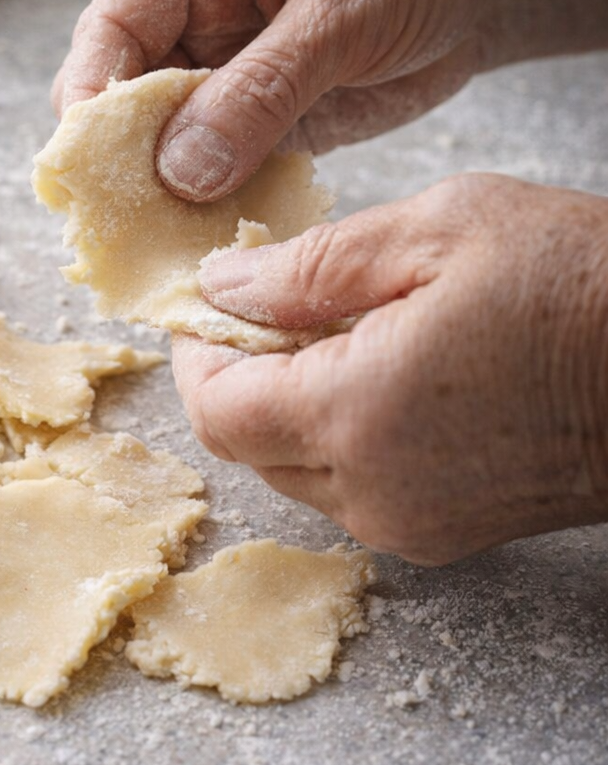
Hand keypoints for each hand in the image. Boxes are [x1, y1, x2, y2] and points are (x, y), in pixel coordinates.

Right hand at [53, 0, 607, 201]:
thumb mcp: (344, 10)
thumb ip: (261, 90)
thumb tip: (178, 171)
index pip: (110, 29)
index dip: (91, 100)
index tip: (89, 169)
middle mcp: (192, 12)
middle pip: (120, 95)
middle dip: (120, 159)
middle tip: (130, 223)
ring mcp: (221, 69)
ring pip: (160, 143)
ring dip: (163, 193)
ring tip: (170, 245)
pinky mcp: (254, 116)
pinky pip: (213, 168)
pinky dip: (209, 205)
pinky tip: (214, 238)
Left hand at [172, 174, 607, 563]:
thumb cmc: (580, 284)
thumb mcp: (436, 231)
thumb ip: (307, 267)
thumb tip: (221, 289)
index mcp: (356, 415)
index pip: (216, 410)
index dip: (194, 358)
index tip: (202, 310)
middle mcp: (372, 490)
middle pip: (247, 446)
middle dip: (237, 377)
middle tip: (264, 308)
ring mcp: (410, 522)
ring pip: (292, 470)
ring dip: (285, 405)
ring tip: (327, 334)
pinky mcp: (444, 532)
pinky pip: (347, 488)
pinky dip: (334, 435)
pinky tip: (374, 375)